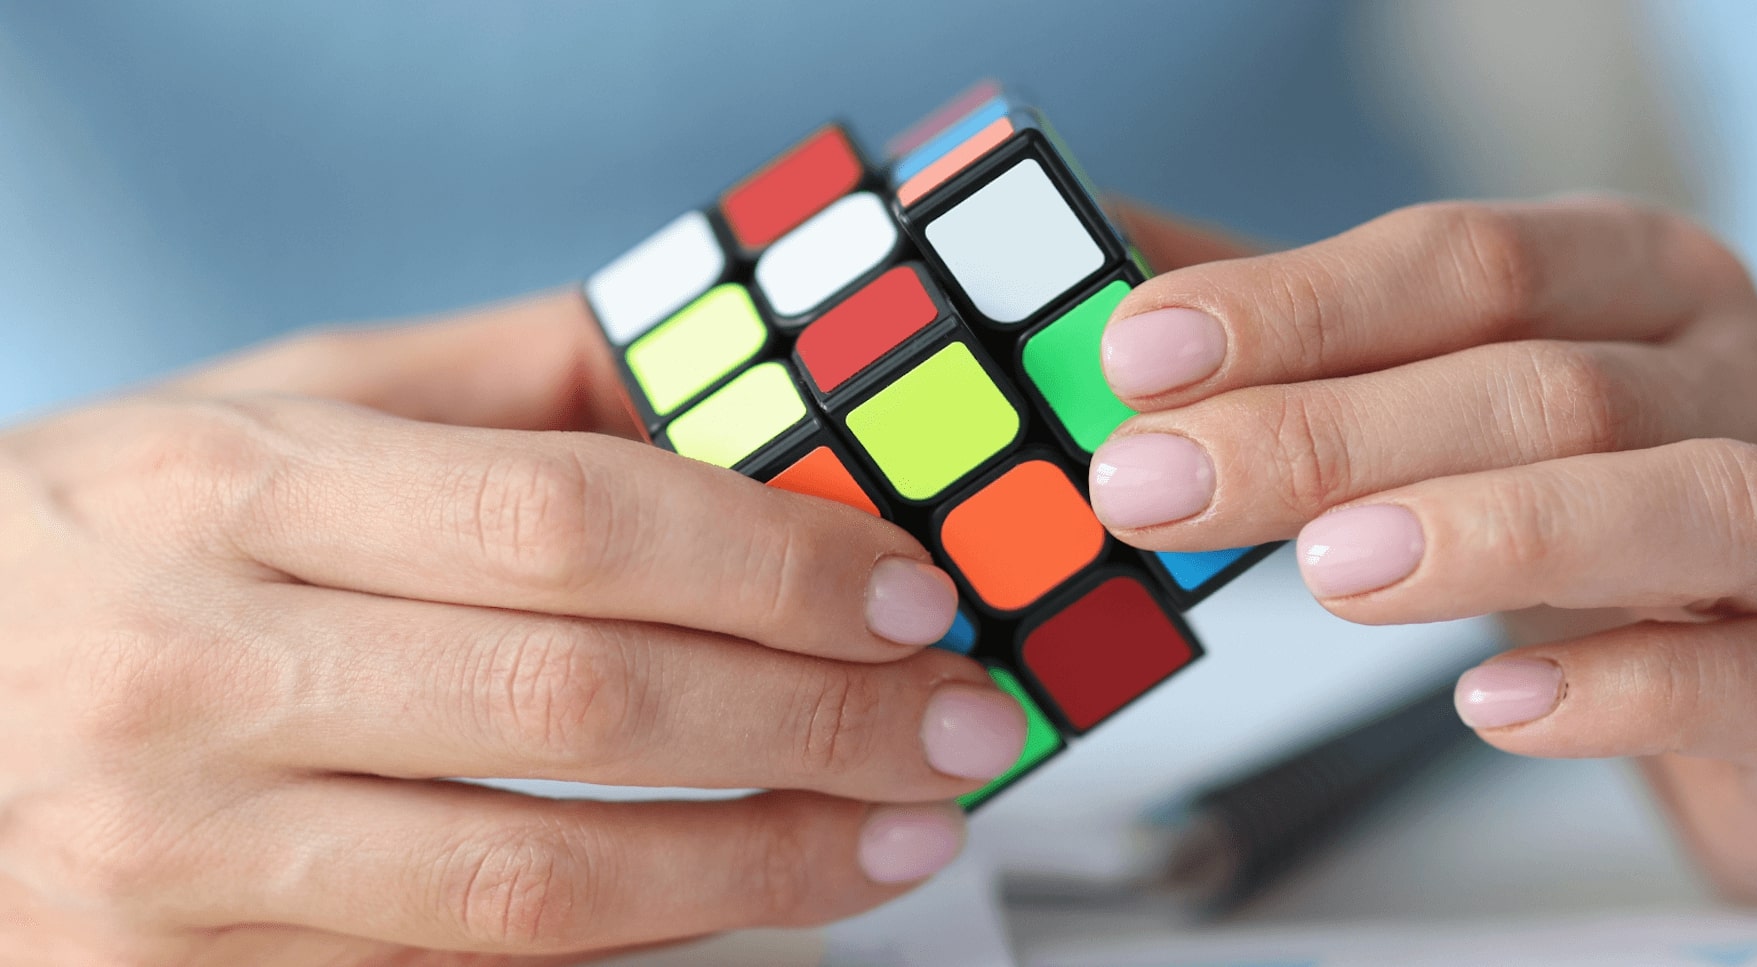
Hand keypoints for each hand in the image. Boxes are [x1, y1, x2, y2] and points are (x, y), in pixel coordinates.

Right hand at [0, 294, 1025, 964]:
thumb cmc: (108, 536)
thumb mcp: (261, 408)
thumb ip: (490, 383)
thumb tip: (714, 368)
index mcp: (224, 487)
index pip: (562, 520)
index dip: (767, 564)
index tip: (906, 591)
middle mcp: (191, 674)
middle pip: (577, 705)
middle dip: (812, 720)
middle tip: (960, 723)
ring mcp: (177, 859)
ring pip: (533, 887)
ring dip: (761, 866)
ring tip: (903, 834)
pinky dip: (638, 946)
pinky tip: (747, 899)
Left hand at [1096, 198, 1756, 901]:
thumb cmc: (1633, 481)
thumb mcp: (1484, 375)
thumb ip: (1310, 332)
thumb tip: (1113, 275)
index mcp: (1637, 278)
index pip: (1465, 262)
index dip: (1297, 305)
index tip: (1139, 354)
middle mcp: (1733, 379)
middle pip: (1542, 383)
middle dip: (1330, 431)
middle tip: (1163, 485)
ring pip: (1677, 503)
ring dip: (1489, 532)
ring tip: (1328, 571)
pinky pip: (1748, 680)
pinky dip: (1618, 691)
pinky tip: (1492, 705)